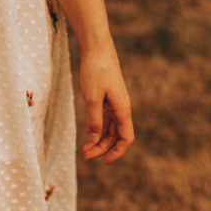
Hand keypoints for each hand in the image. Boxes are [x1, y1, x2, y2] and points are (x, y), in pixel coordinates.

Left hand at [79, 40, 133, 163]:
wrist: (97, 48)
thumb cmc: (95, 71)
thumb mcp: (92, 99)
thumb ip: (94, 121)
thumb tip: (93, 141)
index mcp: (122, 109)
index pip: (126, 138)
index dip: (118, 152)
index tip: (104, 162)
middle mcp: (122, 108)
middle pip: (116, 136)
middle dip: (102, 148)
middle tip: (85, 156)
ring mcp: (115, 103)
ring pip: (110, 129)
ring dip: (99, 140)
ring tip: (84, 149)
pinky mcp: (108, 98)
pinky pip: (105, 119)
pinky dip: (98, 129)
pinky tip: (88, 135)